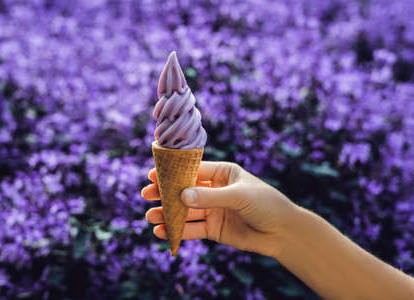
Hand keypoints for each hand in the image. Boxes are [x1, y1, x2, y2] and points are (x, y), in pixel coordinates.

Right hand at [141, 161, 296, 256]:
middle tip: (146, 195)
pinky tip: (163, 232)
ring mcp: (213, 210)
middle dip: (165, 193)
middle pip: (185, 190)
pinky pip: (192, 229)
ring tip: (150, 216)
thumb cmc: (266, 204)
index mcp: (222, 173)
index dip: (173, 173)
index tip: (153, 174)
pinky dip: (178, 230)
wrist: (283, 232)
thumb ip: (210, 196)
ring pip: (186, 211)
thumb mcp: (239, 196)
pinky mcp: (214, 229)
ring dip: (168, 213)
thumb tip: (181, 195)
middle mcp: (215, 190)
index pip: (193, 170)